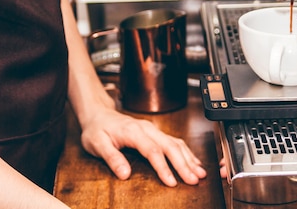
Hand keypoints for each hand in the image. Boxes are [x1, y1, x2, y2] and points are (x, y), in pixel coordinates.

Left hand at [79, 108, 206, 186]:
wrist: (98, 115)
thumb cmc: (96, 130)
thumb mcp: (97, 144)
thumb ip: (111, 158)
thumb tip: (124, 174)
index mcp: (133, 131)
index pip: (152, 150)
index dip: (163, 167)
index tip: (172, 182)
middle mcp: (146, 128)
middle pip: (170, 146)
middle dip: (184, 164)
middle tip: (194, 180)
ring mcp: (152, 129)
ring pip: (175, 143)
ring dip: (188, 158)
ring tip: (200, 174)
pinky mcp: (155, 132)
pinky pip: (174, 141)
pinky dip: (186, 152)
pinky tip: (194, 162)